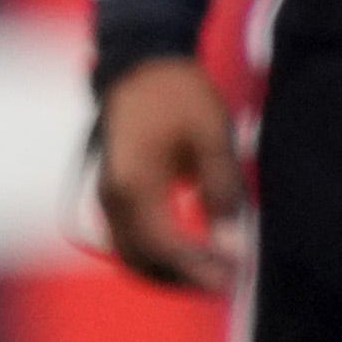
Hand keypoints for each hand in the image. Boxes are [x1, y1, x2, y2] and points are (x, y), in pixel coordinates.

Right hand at [93, 54, 249, 296]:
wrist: (142, 60)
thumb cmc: (179, 95)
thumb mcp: (211, 138)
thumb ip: (222, 194)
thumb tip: (233, 248)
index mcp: (134, 185)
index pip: (164, 248)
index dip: (199, 270)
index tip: (235, 279)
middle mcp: (112, 198)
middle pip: (143, 261)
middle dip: (184, 279)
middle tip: (228, 281)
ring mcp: (106, 196)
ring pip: (132, 255)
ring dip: (169, 271)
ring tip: (213, 270)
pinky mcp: (111, 192)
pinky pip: (128, 239)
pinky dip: (157, 254)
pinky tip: (191, 250)